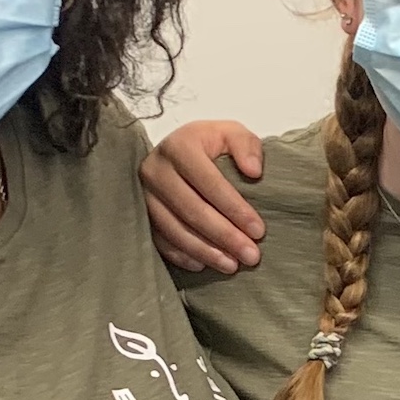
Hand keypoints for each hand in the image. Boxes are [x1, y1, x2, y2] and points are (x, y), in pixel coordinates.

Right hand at [141, 120, 265, 272]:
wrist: (175, 151)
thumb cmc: (207, 144)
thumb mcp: (230, 133)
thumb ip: (247, 145)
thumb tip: (254, 172)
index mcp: (180, 146)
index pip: (210, 183)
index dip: (235, 209)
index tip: (258, 230)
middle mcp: (156, 170)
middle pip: (193, 210)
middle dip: (225, 236)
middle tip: (251, 255)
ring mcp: (144, 194)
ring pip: (175, 230)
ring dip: (206, 251)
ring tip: (232, 265)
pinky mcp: (140, 213)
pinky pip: (159, 240)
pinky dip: (182, 255)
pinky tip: (203, 265)